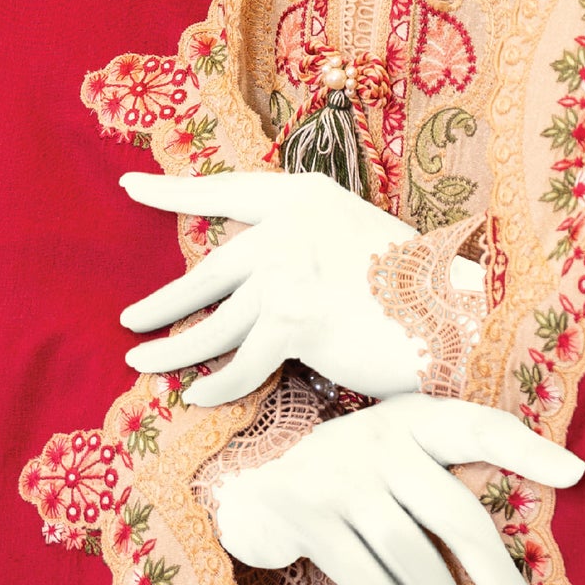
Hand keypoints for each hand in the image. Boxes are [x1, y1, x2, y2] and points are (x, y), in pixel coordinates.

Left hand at [120, 167, 461, 402]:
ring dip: (172, 351)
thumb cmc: (416, 287)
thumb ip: (305, 243)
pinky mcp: (290, 323)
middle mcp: (286, 229)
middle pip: (207, 272)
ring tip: (141, 362)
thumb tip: (256, 275)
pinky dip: (216, 387)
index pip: (225, 193)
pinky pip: (239, 365)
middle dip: (163, 302)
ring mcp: (285, 274)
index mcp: (303, 196)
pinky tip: (197, 397)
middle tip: (128, 318)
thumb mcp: (354, 235)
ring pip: (212, 325)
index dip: (174, 192)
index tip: (131, 187)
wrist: (455, 317)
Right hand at [212, 390, 582, 584]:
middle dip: (500, 582)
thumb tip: (567, 484)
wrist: (254, 480)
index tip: (577, 474)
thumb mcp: (402, 448)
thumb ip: (458, 461)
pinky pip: (368, 580)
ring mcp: (338, 480)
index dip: (528, 448)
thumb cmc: (357, 472)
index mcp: (413, 419)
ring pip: (412, 560)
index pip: (479, 427)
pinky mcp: (308, 520)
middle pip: (454, 515)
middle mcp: (379, 442)